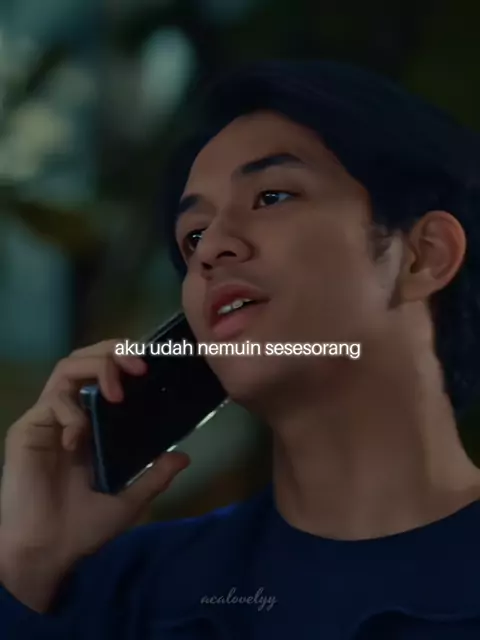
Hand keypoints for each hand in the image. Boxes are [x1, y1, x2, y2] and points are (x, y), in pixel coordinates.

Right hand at [0, 340, 189, 610]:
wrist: (48, 552)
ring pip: (67, 367)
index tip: (155, 362)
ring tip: (117, 391)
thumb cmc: (85, 526)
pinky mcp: (29, 428)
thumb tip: (183, 456)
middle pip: (87, 358)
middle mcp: (72, 412)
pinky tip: (79, 438)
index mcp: (95, 423)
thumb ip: (155, 476)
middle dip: (114, 352)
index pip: (108, 374)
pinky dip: (72, 412)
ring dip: (96, 368)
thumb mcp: (130, 500)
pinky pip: (52, 401)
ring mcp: (49, 418)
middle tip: (139, 365)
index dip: (127, 360)